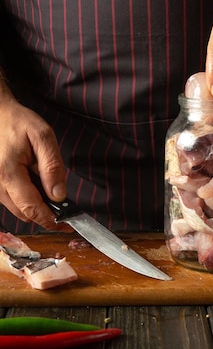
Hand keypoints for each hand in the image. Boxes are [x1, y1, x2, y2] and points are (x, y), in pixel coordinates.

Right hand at [0, 81, 67, 229]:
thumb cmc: (18, 122)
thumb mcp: (43, 136)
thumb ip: (52, 166)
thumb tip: (59, 195)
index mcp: (8, 172)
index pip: (31, 208)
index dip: (50, 220)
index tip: (67, 226)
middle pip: (24, 213)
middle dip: (45, 212)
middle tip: (63, 202)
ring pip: (17, 209)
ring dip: (35, 203)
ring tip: (43, 179)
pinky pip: (11, 200)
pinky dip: (26, 197)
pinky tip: (32, 180)